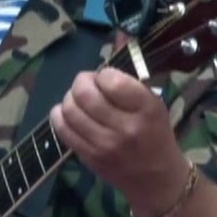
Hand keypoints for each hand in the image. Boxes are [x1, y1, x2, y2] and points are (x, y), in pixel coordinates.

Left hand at [49, 67, 188, 216]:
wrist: (157, 179)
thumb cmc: (156, 134)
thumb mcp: (153, 102)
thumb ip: (131, 75)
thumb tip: (119, 37)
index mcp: (146, 108)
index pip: (111, 80)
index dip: (102, 74)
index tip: (106, 79)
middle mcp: (125, 127)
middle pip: (84, 93)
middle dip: (81, 82)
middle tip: (86, 85)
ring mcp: (104, 144)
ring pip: (69, 110)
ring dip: (68, 98)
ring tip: (77, 100)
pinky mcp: (88, 157)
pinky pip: (62, 130)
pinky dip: (59, 116)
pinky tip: (66, 113)